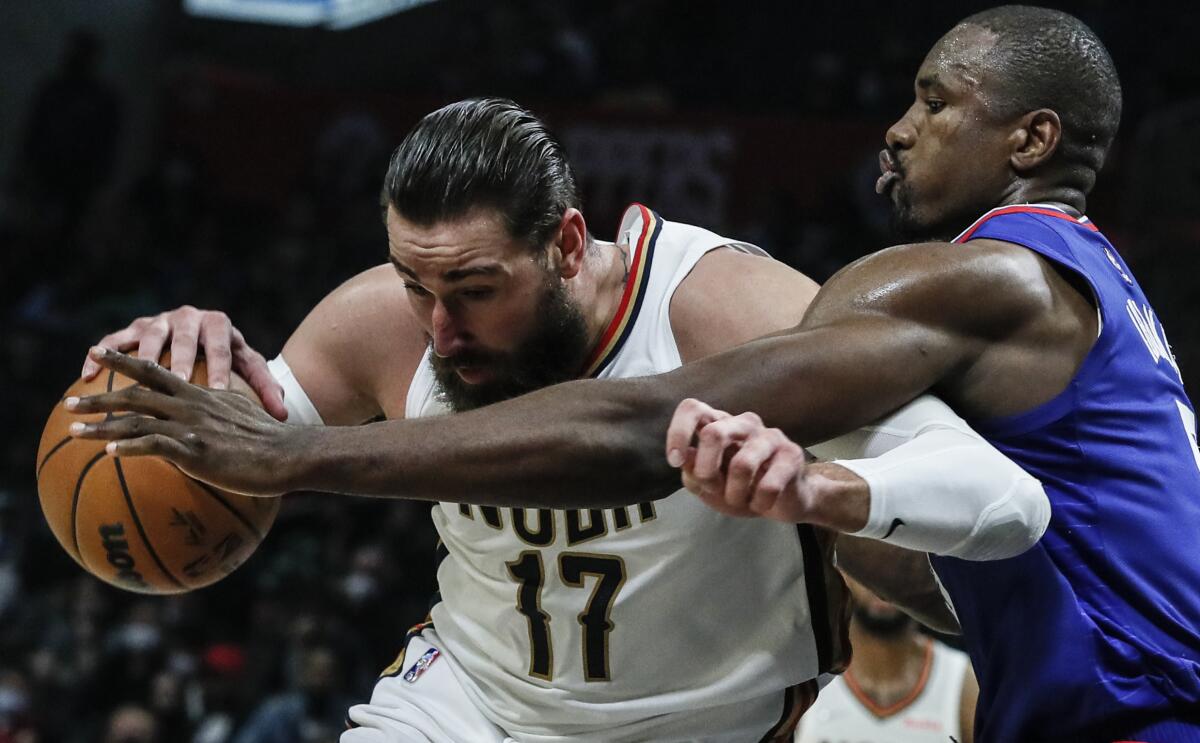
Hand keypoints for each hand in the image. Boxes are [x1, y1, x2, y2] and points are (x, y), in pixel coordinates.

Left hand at [67, 348, 300, 496]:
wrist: (290, 453)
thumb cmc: (270, 443)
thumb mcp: (240, 421)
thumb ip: (216, 420)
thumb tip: (199, 433)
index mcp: (201, 395)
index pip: (156, 371)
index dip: (124, 361)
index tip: (97, 352)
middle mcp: (192, 404)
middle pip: (135, 393)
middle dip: (98, 397)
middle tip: (68, 403)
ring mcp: (192, 426)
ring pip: (136, 419)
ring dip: (100, 426)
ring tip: (73, 433)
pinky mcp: (196, 449)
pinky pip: (153, 445)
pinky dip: (128, 448)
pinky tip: (109, 455)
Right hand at [81, 306, 287, 420]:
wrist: (203, 336)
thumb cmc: (229, 360)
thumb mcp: (247, 370)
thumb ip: (265, 389)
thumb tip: (284, 414)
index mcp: (218, 324)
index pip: (219, 346)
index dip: (218, 367)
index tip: (217, 391)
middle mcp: (187, 317)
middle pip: (181, 338)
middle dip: (179, 361)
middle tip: (176, 384)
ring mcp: (158, 320)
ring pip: (146, 337)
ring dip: (137, 358)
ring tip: (127, 381)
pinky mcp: (134, 328)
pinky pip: (114, 340)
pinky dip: (101, 356)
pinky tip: (87, 376)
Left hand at [665, 398, 815, 521]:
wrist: (786, 501)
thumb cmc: (742, 489)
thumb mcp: (710, 486)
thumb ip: (693, 472)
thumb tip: (686, 457)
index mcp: (720, 424)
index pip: (693, 409)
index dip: (678, 432)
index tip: (676, 461)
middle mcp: (744, 423)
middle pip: (714, 433)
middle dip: (707, 471)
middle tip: (713, 489)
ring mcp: (770, 436)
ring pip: (741, 465)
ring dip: (735, 495)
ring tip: (740, 500)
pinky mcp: (792, 454)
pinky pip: (768, 486)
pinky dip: (759, 504)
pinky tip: (762, 504)